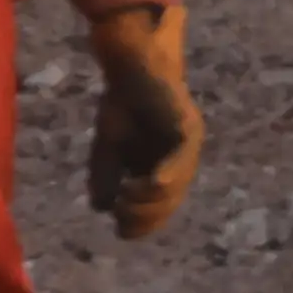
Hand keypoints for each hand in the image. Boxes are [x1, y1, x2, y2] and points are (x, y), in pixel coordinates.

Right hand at [86, 3, 202, 242]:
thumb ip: (106, 177)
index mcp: (163, 167)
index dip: (143, 223)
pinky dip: (169, 173)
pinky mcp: (189, 127)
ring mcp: (188, 145)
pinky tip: (153, 184)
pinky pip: (183, 158)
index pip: (159, 208)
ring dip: (153, 198)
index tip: (122, 229)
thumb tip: (103, 208)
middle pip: (170, 202)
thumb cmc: (121, 101)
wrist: (131, 63)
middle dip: (146, 215)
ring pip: (177, 185)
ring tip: (127, 200)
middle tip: (122, 214)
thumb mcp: (108, 148)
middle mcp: (181, 161)